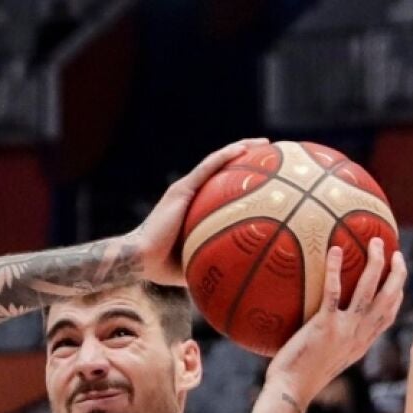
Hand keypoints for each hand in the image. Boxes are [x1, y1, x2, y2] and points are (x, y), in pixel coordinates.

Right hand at [126, 137, 270, 285]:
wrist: (142, 260)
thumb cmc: (166, 267)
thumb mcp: (200, 260)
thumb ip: (219, 259)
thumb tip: (245, 270)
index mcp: (194, 206)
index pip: (221, 185)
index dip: (241, 176)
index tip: (266, 173)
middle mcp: (190, 192)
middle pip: (222, 168)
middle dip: (247, 156)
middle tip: (271, 152)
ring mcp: (185, 188)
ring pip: (217, 161)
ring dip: (240, 148)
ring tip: (264, 143)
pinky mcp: (181, 189)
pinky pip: (208, 167)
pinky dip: (225, 156)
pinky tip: (243, 149)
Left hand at [267, 239, 407, 407]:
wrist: (290, 391)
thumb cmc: (298, 378)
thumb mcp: (322, 359)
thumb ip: (327, 342)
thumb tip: (315, 328)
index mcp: (360, 344)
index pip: (387, 317)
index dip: (397, 296)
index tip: (398, 280)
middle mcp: (359, 336)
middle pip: (388, 300)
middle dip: (397, 275)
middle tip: (396, 253)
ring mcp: (345, 330)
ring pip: (370, 291)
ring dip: (376, 264)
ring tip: (376, 242)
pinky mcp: (326, 326)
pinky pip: (335, 292)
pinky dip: (336, 270)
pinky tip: (335, 250)